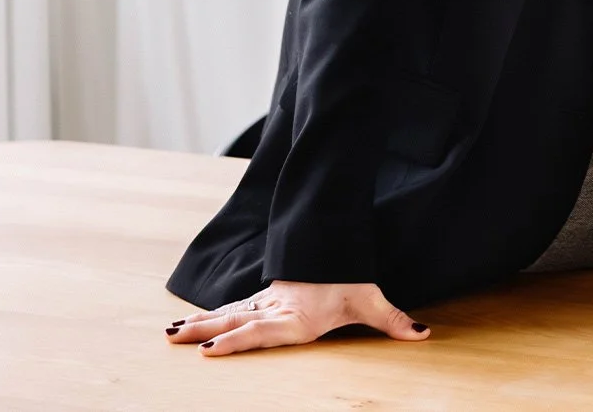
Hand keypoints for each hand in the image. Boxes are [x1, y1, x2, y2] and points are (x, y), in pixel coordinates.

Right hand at [165, 280, 430, 355]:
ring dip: (200, 321)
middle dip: (204, 329)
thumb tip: (422, 335)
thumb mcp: (372, 300)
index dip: (237, 339)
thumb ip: (394, 321)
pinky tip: (192, 321)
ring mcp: (268, 304)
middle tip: (172, 337)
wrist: (337, 246)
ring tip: (170, 331)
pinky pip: (234, 308)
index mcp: (297, 317)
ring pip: (229, 312)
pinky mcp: (265, 299)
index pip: (262, 329)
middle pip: (235, 319)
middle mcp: (277, 311)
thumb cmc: (351, 278)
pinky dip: (211, 315)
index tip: (210, 347)